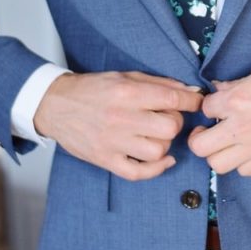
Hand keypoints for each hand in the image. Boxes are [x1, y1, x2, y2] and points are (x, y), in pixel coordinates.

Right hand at [34, 70, 203, 180]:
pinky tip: (162, 159)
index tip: (196, 102)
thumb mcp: (124, 77)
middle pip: (169, 127)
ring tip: (156, 135)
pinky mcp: (105, 159)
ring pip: (158, 151)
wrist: (54, 105)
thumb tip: (189, 90)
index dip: (191, 101)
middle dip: (175, 122)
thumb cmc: (92, 90)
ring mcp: (112, 142)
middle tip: (167, 118)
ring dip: (164, 143)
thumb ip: (158, 83)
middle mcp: (120, 118)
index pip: (172, 98)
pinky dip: (156, 169)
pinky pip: (138, 172)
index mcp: (126, 93)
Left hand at [187, 56, 250, 176]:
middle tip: (210, 131)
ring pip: (217, 164)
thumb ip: (236, 86)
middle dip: (200, 137)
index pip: (205, 109)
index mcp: (237, 101)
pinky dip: (242, 163)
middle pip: (200, 146)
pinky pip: (245, 171)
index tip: (217, 107)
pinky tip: (249, 151)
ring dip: (219, 153)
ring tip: (228, 144)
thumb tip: (220, 91)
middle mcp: (242, 127)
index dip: (209, 107)